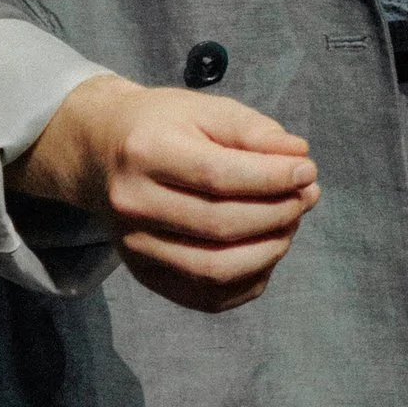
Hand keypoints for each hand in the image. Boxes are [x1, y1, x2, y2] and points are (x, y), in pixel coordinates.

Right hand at [8, 74, 318, 314]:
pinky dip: (249, 280)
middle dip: (279, 214)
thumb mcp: (204, 109)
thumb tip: (298, 157)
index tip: (308, 171)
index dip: (272, 178)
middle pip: (220, 226)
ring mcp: (135, 248)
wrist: (99, 154)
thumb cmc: (161, 126)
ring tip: (290, 222)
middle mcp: (133, 205)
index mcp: (145, 153)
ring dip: (269, 250)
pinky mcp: (145, 276)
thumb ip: (252, 131)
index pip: (218, 176)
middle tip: (307, 196)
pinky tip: (267, 249)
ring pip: (216, 270)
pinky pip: (208, 297)